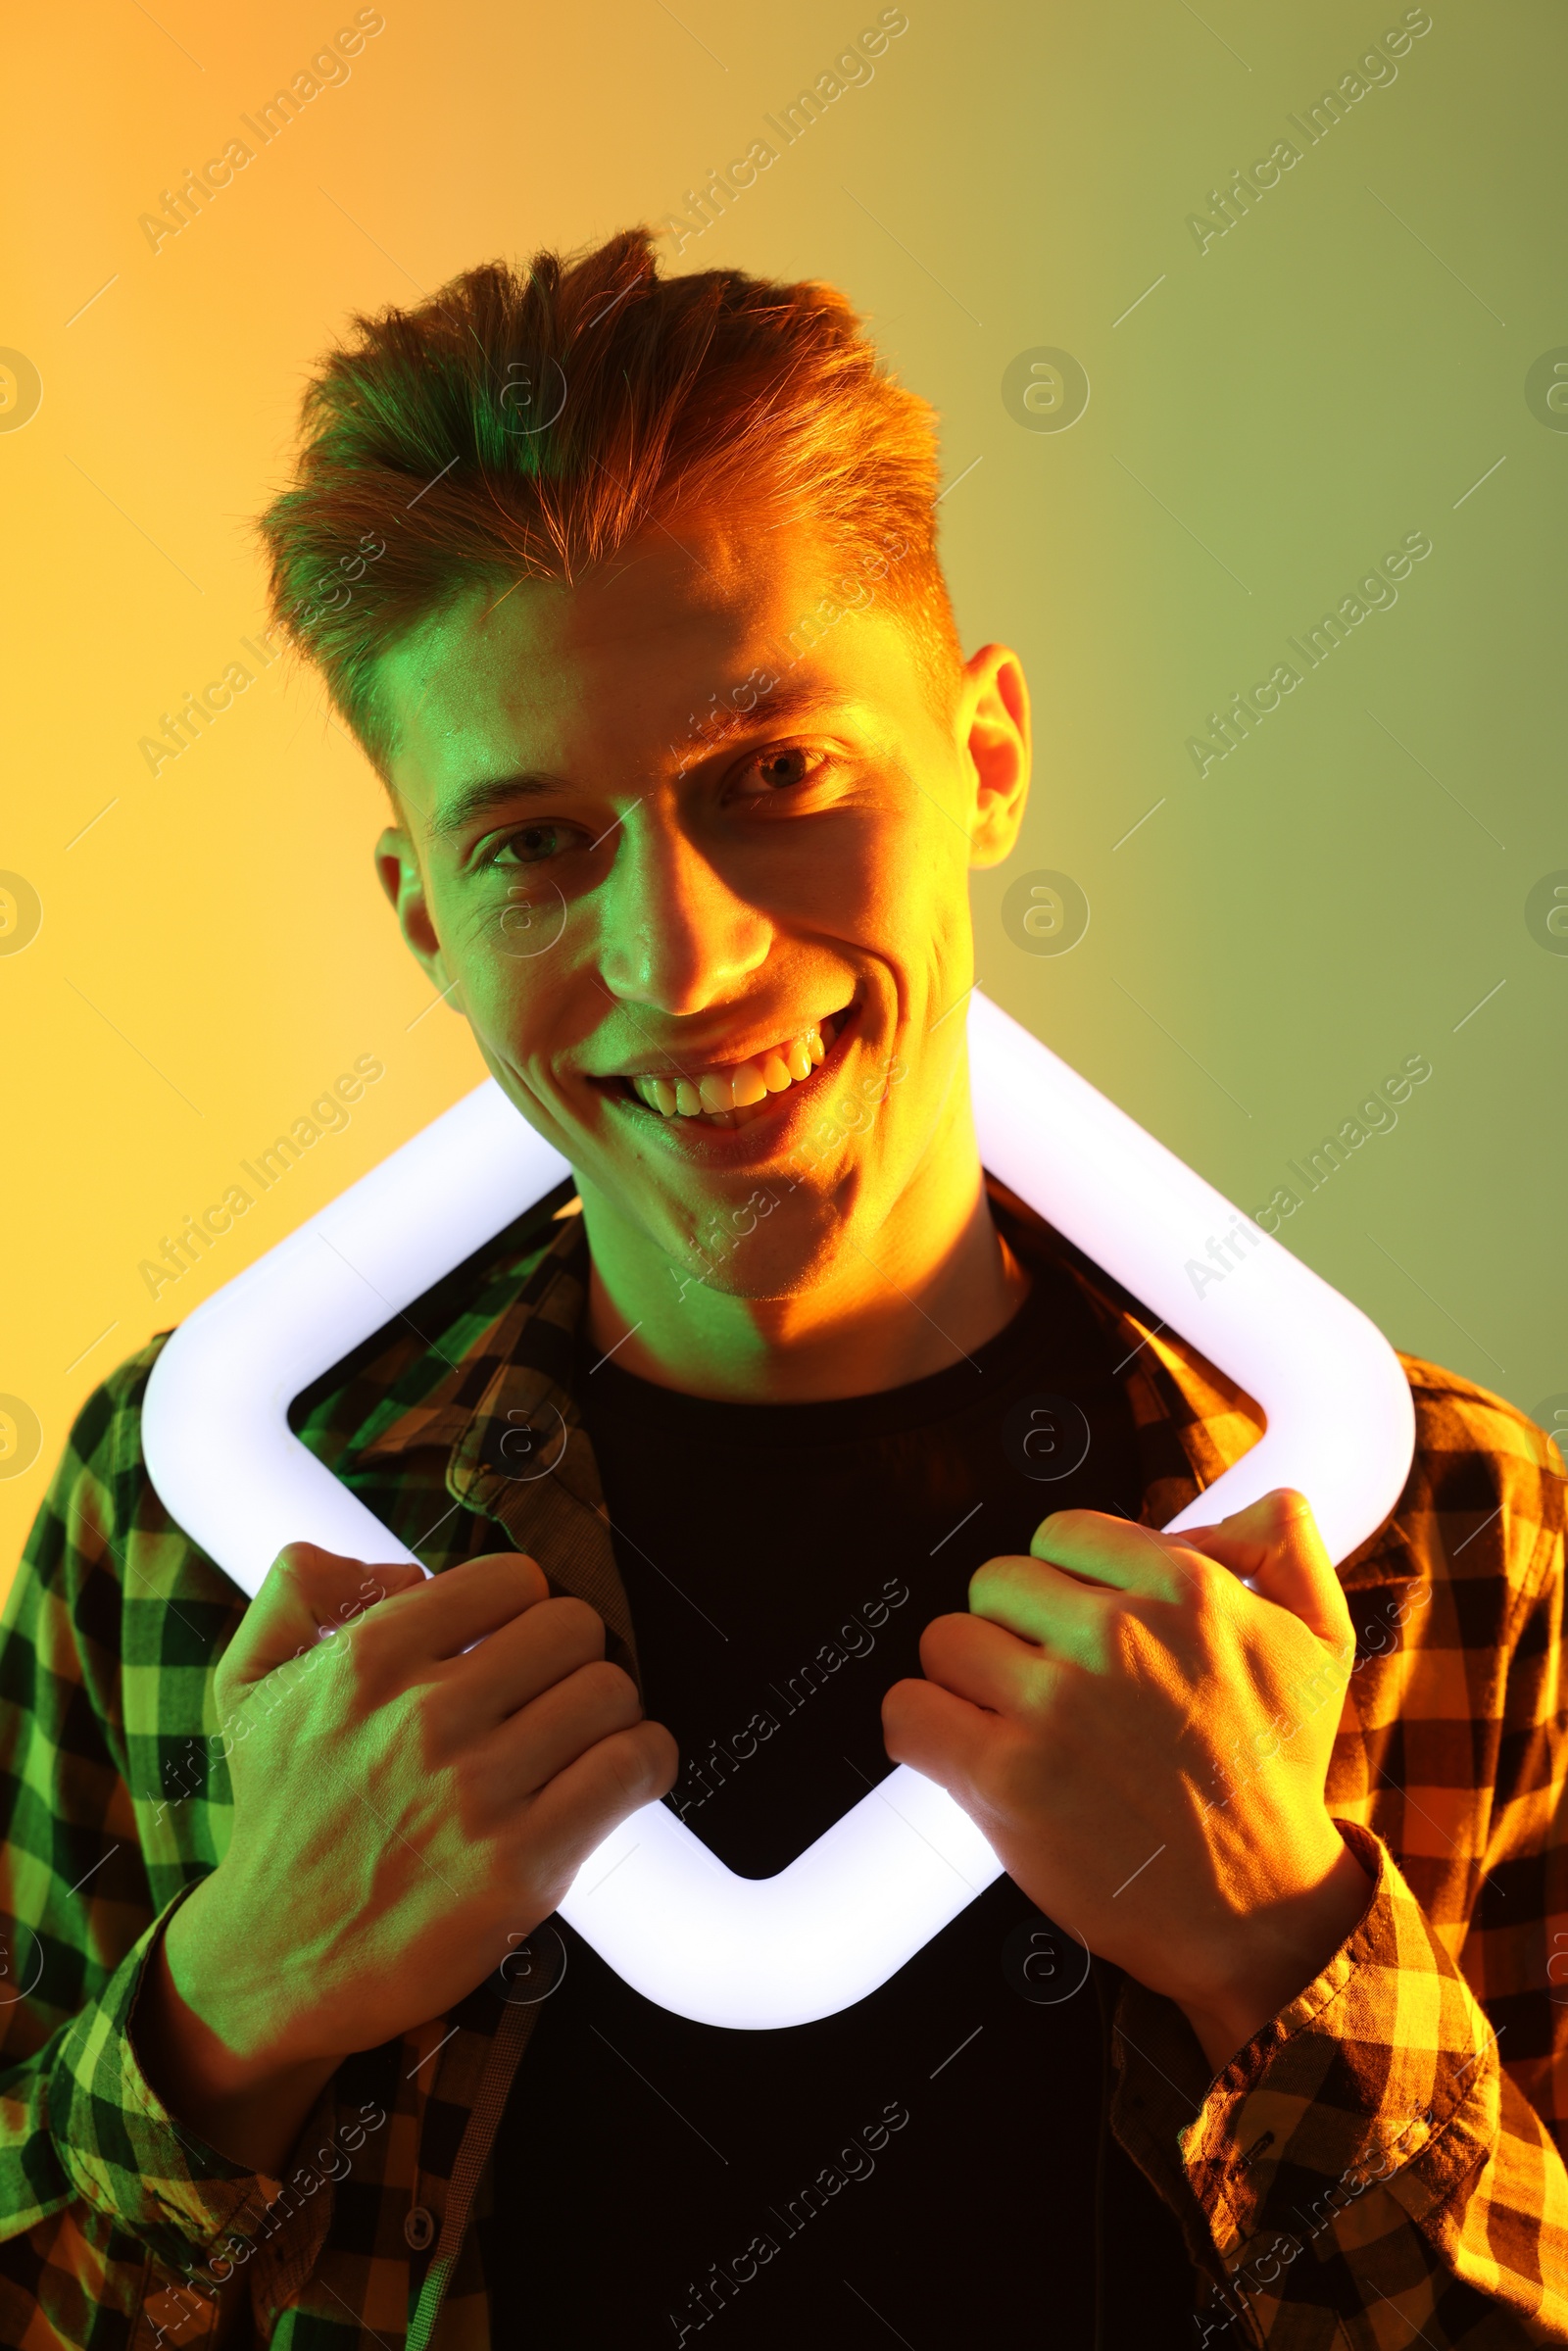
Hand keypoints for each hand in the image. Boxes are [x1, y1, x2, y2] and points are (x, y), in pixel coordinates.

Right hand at [138, 1543, 676, 2166]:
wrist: (275, 1962)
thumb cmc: (279, 1819)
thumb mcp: (248, 1686)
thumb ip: (296, 1591)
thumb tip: (393, 1568)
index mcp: (368, 1660)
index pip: (513, 1580)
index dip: (523, 1608)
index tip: (515, 1643)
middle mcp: (423, 1717)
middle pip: (573, 1628)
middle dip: (571, 1656)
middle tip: (552, 1692)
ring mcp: (474, 1793)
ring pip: (610, 1693)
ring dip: (608, 1712)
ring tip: (580, 1738)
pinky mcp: (519, 1865)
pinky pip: (630, 1770)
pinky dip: (643, 1762)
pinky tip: (619, 1773)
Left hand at [881, 1490, 1372, 2071]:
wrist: (1258, 1910)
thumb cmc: (1276, 1777)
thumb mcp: (1319, 1638)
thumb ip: (1284, 1541)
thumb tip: (1224, 1507)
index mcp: (1184, 1589)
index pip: (1062, 1534)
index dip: (1066, 1581)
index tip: (1079, 1622)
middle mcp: (1117, 1637)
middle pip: (995, 1581)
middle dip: (1015, 1627)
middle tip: (1047, 1678)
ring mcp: (1055, 1706)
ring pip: (945, 1640)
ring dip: (966, 1680)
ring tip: (1011, 1719)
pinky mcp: (1005, 1776)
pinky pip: (908, 1712)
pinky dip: (919, 1728)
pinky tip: (957, 1747)